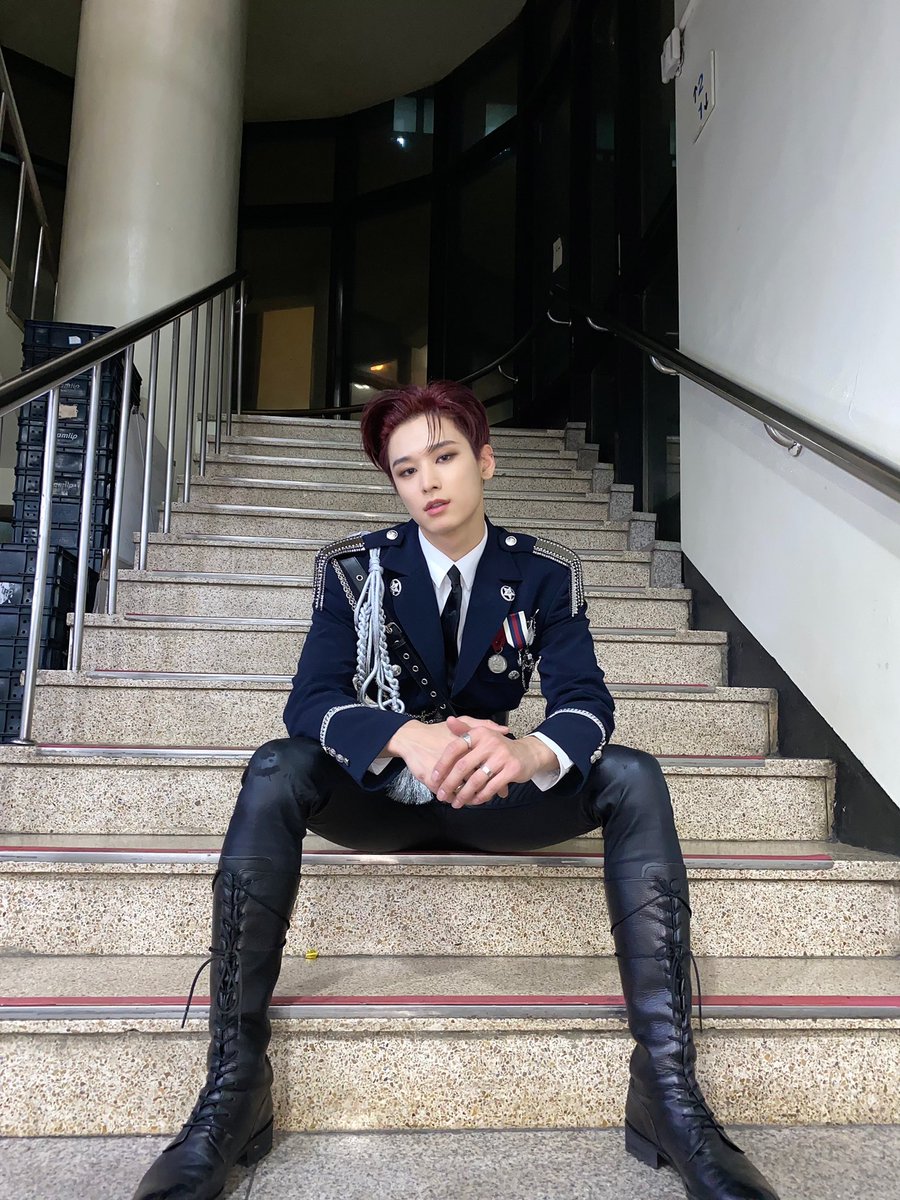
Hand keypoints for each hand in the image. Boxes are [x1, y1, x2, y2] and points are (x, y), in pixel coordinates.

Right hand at [383, 715, 509, 795]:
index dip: (493, 775)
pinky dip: (455, 797)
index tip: (498, 779)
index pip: (486, 766)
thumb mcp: (462, 721)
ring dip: (469, 796)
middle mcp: (457, 762)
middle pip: (477, 781)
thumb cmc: (438, 731)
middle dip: (484, 789)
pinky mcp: (433, 781)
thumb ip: (483, 725)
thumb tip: (504, 731)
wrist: (411, 738)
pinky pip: (449, 794)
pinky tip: (458, 797)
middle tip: (489, 793)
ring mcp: (445, 774)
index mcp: (467, 748)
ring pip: (463, 791)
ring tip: (473, 797)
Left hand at [430, 715, 556, 807]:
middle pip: (463, 767)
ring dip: (464, 795)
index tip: (434, 778)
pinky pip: (491, 787)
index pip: (455, 748)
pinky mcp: (512, 770)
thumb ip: (464, 729)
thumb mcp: (482, 735)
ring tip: (457, 803)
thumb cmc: (499, 747)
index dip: (443, 764)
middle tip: (442, 795)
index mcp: (479, 734)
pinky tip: (474, 801)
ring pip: (476, 780)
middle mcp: (490, 742)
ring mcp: (502, 756)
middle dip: (450, 784)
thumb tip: (448, 720)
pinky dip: (481, 797)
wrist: (528, 753)